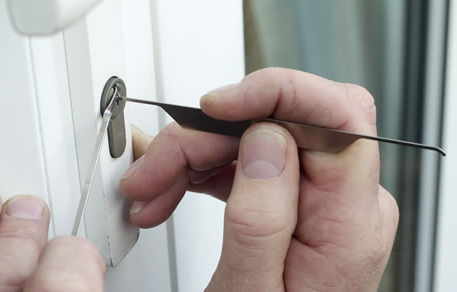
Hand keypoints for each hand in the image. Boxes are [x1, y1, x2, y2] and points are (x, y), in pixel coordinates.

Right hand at [120, 68, 398, 290]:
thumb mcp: (251, 291)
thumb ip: (261, 216)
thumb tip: (265, 137)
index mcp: (348, 223)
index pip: (337, 117)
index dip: (273, 93)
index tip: (213, 107)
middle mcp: (343, 201)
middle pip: (277, 125)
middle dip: (204, 139)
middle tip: (152, 173)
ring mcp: (319, 199)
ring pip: (252, 139)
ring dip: (193, 157)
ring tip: (153, 192)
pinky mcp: (294, 200)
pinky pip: (247, 161)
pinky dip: (204, 170)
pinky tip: (175, 190)